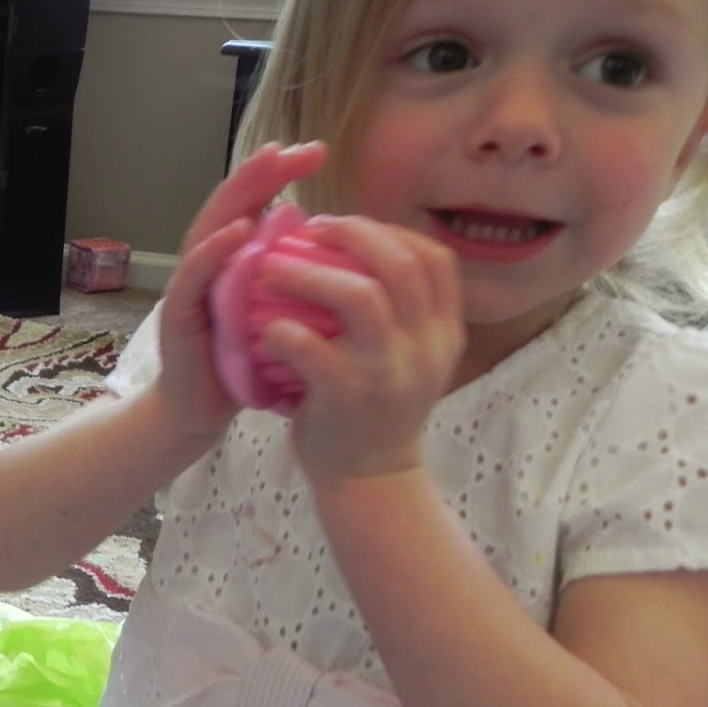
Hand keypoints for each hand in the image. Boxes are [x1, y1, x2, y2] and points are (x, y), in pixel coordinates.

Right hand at [156, 142, 328, 437]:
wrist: (199, 414)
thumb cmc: (244, 366)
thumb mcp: (281, 317)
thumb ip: (301, 283)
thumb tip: (352, 253)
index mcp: (236, 262)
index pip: (258, 206)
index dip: (282, 175)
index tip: (316, 151)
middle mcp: (210, 265)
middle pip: (232, 206)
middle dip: (261, 172)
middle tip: (291, 146)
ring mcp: (191, 287)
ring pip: (209, 228)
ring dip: (237, 195)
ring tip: (264, 165)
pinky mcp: (178, 316)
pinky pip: (194, 277)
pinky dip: (213, 251)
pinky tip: (236, 231)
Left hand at [256, 214, 463, 480]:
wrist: (370, 478)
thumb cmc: (378, 409)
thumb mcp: (411, 358)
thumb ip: (402, 311)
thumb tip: (363, 248)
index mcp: (443, 332)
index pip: (433, 259)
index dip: (388, 232)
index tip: (346, 228)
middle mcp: (424, 347)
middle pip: (398, 264)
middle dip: (349, 236)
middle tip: (308, 230)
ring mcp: (388, 372)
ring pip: (358, 296)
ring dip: (308, 273)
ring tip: (271, 268)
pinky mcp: (346, 396)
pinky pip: (311, 347)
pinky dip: (282, 330)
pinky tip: (264, 329)